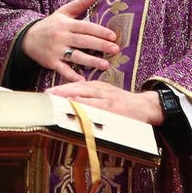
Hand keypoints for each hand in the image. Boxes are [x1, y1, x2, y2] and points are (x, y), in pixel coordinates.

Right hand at [21, 0, 118, 82]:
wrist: (27, 38)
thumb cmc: (50, 25)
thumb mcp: (63, 12)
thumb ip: (80, 4)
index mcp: (66, 24)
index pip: (86, 27)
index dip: (100, 31)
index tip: (113, 36)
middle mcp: (61, 36)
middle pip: (83, 41)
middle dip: (100, 45)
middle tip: (115, 49)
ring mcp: (56, 50)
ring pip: (76, 56)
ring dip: (91, 61)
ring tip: (105, 64)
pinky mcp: (51, 62)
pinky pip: (63, 69)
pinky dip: (72, 76)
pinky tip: (83, 81)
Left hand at [46, 80, 162, 124]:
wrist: (146, 106)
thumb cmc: (124, 103)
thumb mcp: (106, 96)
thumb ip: (91, 97)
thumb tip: (73, 102)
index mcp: (97, 86)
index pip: (75, 86)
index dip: (60, 88)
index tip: (47, 92)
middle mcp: (99, 89)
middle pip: (76, 89)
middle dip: (60, 91)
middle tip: (46, 94)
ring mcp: (106, 98)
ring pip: (84, 95)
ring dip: (68, 96)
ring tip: (55, 98)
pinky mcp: (113, 106)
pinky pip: (96, 105)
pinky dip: (85, 104)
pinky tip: (75, 105)